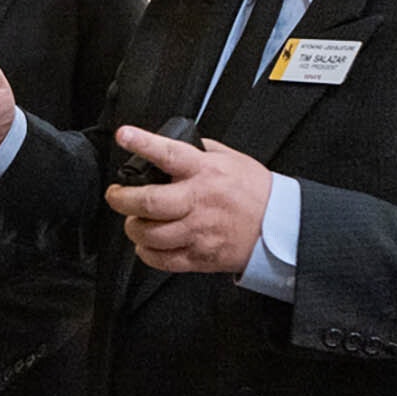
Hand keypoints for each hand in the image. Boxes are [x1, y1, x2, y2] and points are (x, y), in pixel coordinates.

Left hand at [103, 126, 272, 273]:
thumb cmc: (256, 192)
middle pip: (149, 202)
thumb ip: (200, 150)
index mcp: (206, 172)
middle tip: (115, 195)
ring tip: (133, 220)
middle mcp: (199, 202)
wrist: (281, 227)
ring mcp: (198, 231)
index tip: (124, 135)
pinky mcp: (199, 256)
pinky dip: (147, 253)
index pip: (169, 154)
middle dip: (121, 198)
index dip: (143, 144)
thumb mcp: (231, 159)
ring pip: (150, 234)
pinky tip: (147, 244)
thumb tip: (173, 142)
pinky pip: (162, 260)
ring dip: (133, 228)